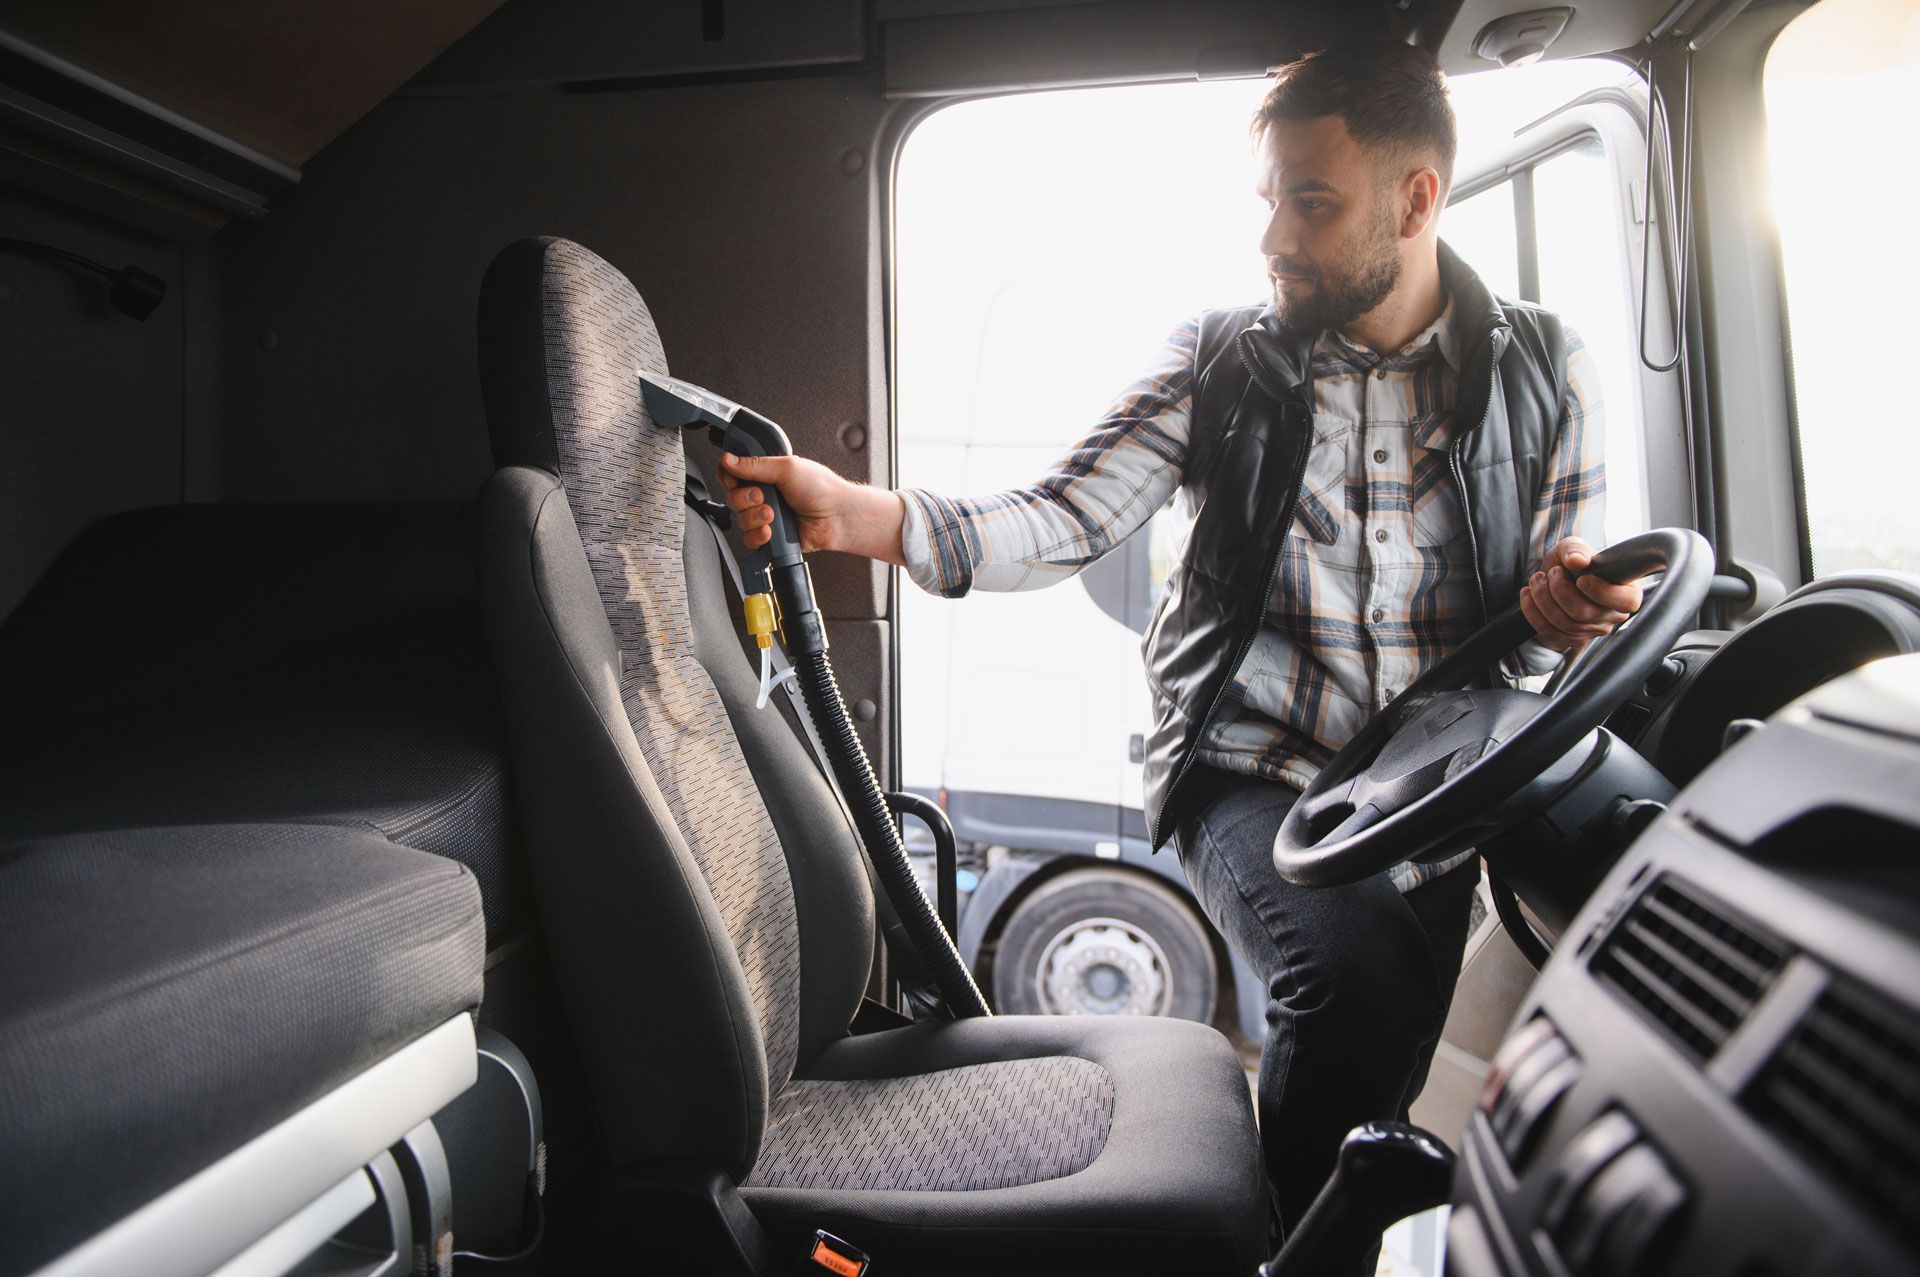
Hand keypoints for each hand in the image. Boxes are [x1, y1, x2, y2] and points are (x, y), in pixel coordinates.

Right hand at [717, 452, 907, 564]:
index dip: (728, 476)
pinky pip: (749, 539)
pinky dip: (758, 536)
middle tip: (763, 496)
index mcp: (766, 473)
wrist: (838, 517)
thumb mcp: (787, 468)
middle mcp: (764, 494)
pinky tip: (771, 531)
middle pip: (733, 497)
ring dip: (754, 517)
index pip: (733, 472)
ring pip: (740, 519)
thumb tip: (729, 460)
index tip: (734, 479)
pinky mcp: (769, 536)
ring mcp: (765, 516)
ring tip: (774, 515)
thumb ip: (755, 464)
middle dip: (745, 498)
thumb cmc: (822, 489)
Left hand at [1519, 536, 1643, 651]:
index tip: (1581, 579)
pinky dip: (1532, 610)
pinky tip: (1528, 594)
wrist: (1550, 579)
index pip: (1626, 602)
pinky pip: (1549, 631)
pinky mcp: (1571, 639)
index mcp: (1625, 592)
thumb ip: (1576, 549)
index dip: (1602, 592)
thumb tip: (1577, 561)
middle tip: (1552, 572)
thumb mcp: (1573, 548)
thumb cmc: (1570, 565)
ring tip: (1537, 579)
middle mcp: (1612, 615)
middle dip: (1559, 590)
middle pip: (1585, 613)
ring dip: (1542, 597)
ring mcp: (1592, 630)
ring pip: (1564, 622)